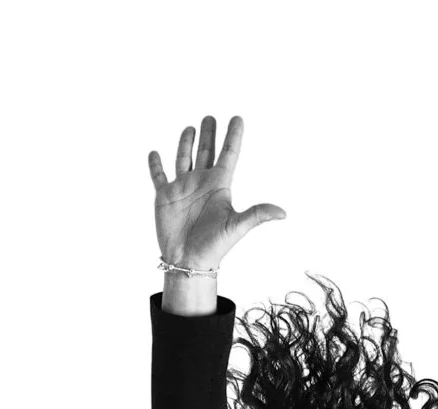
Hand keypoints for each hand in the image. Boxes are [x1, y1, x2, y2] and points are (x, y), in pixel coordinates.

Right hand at [147, 114, 285, 270]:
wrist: (189, 261)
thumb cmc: (215, 246)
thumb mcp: (236, 226)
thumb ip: (257, 214)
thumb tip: (283, 213)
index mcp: (219, 186)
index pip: (228, 154)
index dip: (233, 136)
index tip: (237, 118)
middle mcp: (201, 183)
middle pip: (206, 152)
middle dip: (209, 134)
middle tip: (210, 117)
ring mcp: (182, 188)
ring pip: (184, 158)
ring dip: (186, 143)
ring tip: (191, 127)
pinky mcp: (165, 196)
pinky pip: (158, 176)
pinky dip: (155, 165)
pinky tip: (155, 153)